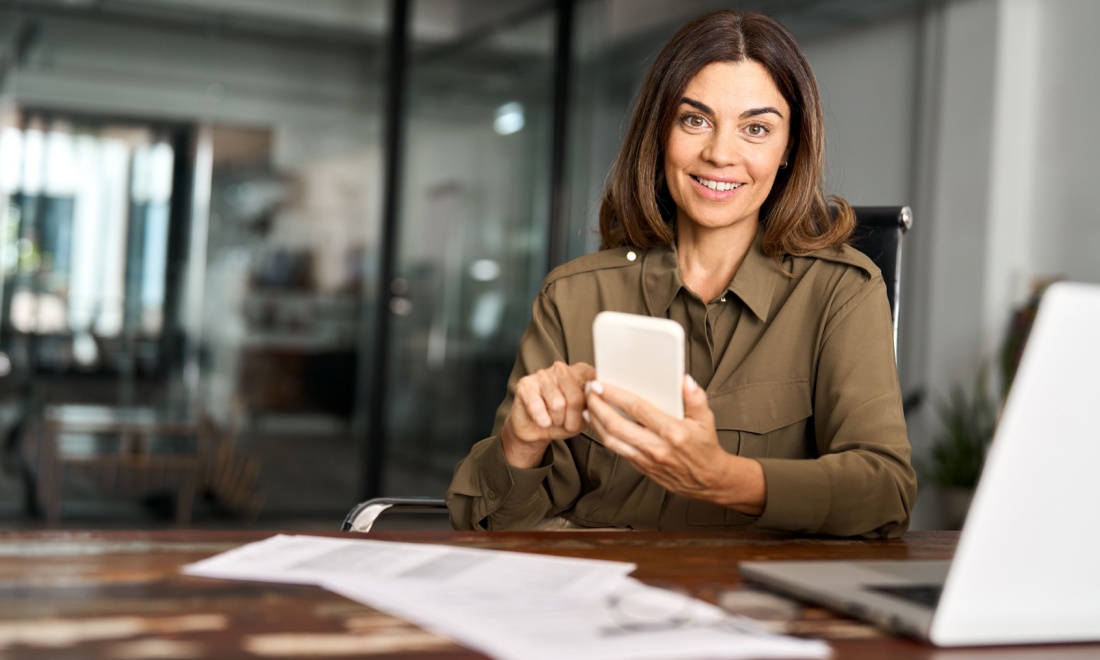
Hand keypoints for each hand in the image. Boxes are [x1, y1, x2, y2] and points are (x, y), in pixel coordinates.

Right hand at [501, 361, 595, 467]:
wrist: (535, 429)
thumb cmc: (562, 420)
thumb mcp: (584, 417)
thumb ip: (594, 408)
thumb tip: (598, 405)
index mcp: (581, 372)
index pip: (594, 386)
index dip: (592, 408)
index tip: (588, 415)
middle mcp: (562, 368)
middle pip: (575, 398)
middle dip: (573, 420)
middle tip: (568, 424)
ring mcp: (543, 374)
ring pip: (557, 404)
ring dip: (557, 420)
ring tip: (553, 419)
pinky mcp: (525, 384)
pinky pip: (538, 407)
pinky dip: (542, 420)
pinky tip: (541, 419)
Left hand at [584, 375, 764, 514]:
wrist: (708, 480)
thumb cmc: (705, 447)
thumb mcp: (706, 419)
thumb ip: (695, 398)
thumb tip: (685, 380)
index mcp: (672, 432)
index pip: (637, 409)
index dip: (616, 396)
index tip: (601, 385)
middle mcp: (657, 447)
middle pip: (616, 425)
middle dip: (598, 407)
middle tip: (589, 392)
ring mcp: (647, 459)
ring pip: (612, 440)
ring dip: (596, 423)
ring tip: (588, 407)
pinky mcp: (641, 467)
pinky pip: (617, 450)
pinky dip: (604, 436)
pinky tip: (598, 424)